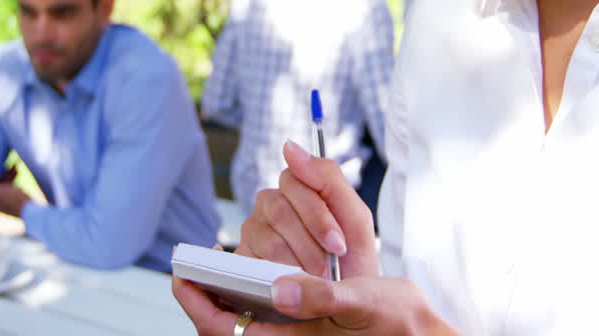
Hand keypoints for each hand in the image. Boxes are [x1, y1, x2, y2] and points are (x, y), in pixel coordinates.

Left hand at [173, 271, 458, 335]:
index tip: (181, 276)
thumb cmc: (392, 323)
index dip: (198, 304)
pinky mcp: (302, 331)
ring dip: (228, 296)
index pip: (224, 331)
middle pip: (227, 327)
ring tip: (216, 268)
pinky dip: (252, 296)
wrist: (417, 333)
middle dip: (207, 299)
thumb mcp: (359, 305)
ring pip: (242, 322)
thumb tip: (279, 290)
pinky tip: (255, 273)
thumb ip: (320, 297)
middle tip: (191, 270)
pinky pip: (261, 319)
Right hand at [238, 140, 379, 278]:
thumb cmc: (351, 262)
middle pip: (279, 207)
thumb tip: (288, 145)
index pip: (295, 180)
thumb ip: (328, 178)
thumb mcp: (355, 220)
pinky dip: (280, 277)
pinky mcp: (242, 258)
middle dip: (310, 243)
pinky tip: (294, 284)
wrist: (345, 304)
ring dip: (298, 263)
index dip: (318, 215)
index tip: (338, 245)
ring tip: (316, 281)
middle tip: (328, 269)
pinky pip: (254, 261)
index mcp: (299, 188)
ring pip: (268, 236)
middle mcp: (271, 203)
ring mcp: (254, 229)